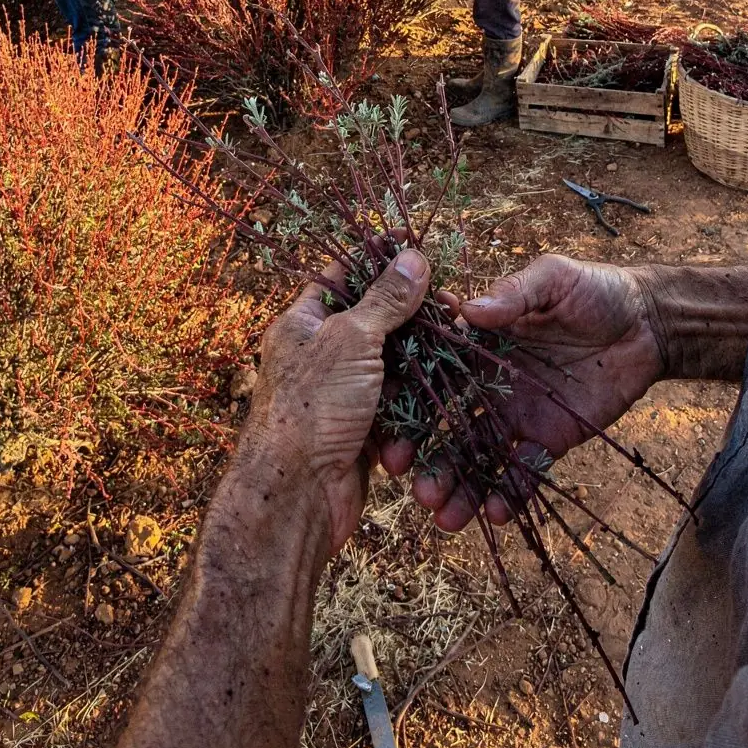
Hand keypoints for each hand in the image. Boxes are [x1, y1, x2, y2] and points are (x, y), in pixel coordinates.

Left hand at [244, 248, 429, 552]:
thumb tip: (412, 257)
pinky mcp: (358, 433)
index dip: (378, 261)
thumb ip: (384, 301)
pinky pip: (393, 413)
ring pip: (390, 371)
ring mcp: (338, 396)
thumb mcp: (351, 340)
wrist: (295, 498)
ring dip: (415, 376)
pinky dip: (409, 417)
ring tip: (452, 364)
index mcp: (303, 324)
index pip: (342, 276)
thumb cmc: (312, 407)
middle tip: (452, 313)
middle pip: (374, 324)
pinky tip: (433, 410)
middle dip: (412, 323)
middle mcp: (318, 356)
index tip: (416, 250)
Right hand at [382, 255, 664, 530]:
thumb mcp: (552, 278)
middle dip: (429, 459)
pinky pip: (525, 472)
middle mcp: (488, 383)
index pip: (433, 375)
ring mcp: (516, 414)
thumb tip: (468, 309)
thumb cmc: (594, 289)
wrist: (647, 323)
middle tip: (415, 488)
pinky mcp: (549, 438)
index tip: (391, 431)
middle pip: (448, 426)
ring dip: (461, 487)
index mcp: (478, 343)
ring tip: (445, 518)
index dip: (410, 404)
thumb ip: (513, 294)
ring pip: (479, 456)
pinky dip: (510, 494)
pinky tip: (497, 515)